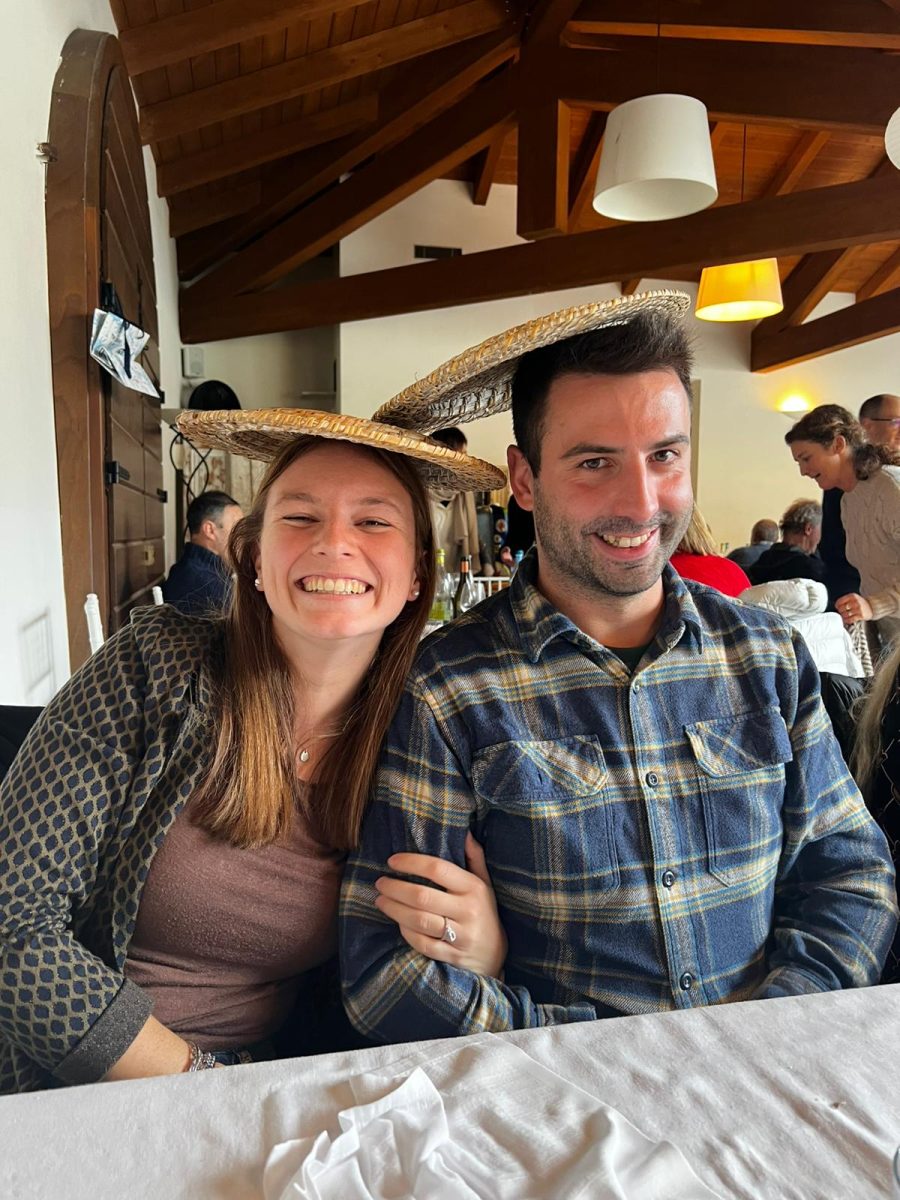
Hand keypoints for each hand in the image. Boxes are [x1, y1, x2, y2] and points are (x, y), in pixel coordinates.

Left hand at [374, 832, 507, 977]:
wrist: (495, 955)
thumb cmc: (484, 911)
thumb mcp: (484, 883)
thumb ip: (474, 857)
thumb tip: (464, 831)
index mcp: (473, 888)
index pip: (438, 869)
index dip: (411, 862)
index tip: (392, 861)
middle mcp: (468, 910)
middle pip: (423, 896)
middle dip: (396, 888)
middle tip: (380, 882)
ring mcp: (461, 935)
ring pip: (420, 920)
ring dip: (395, 909)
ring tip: (380, 900)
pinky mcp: (452, 956)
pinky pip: (422, 943)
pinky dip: (406, 932)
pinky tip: (397, 922)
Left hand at [835, 592, 872, 625]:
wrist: (872, 606)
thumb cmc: (861, 603)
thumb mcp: (854, 597)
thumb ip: (846, 600)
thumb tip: (836, 606)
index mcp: (852, 596)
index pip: (840, 601)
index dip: (837, 605)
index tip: (837, 607)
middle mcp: (856, 602)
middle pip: (842, 608)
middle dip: (840, 611)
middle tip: (842, 612)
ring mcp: (859, 609)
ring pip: (846, 614)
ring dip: (843, 616)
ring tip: (844, 616)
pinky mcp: (861, 615)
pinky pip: (850, 619)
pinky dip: (847, 620)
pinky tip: (846, 620)